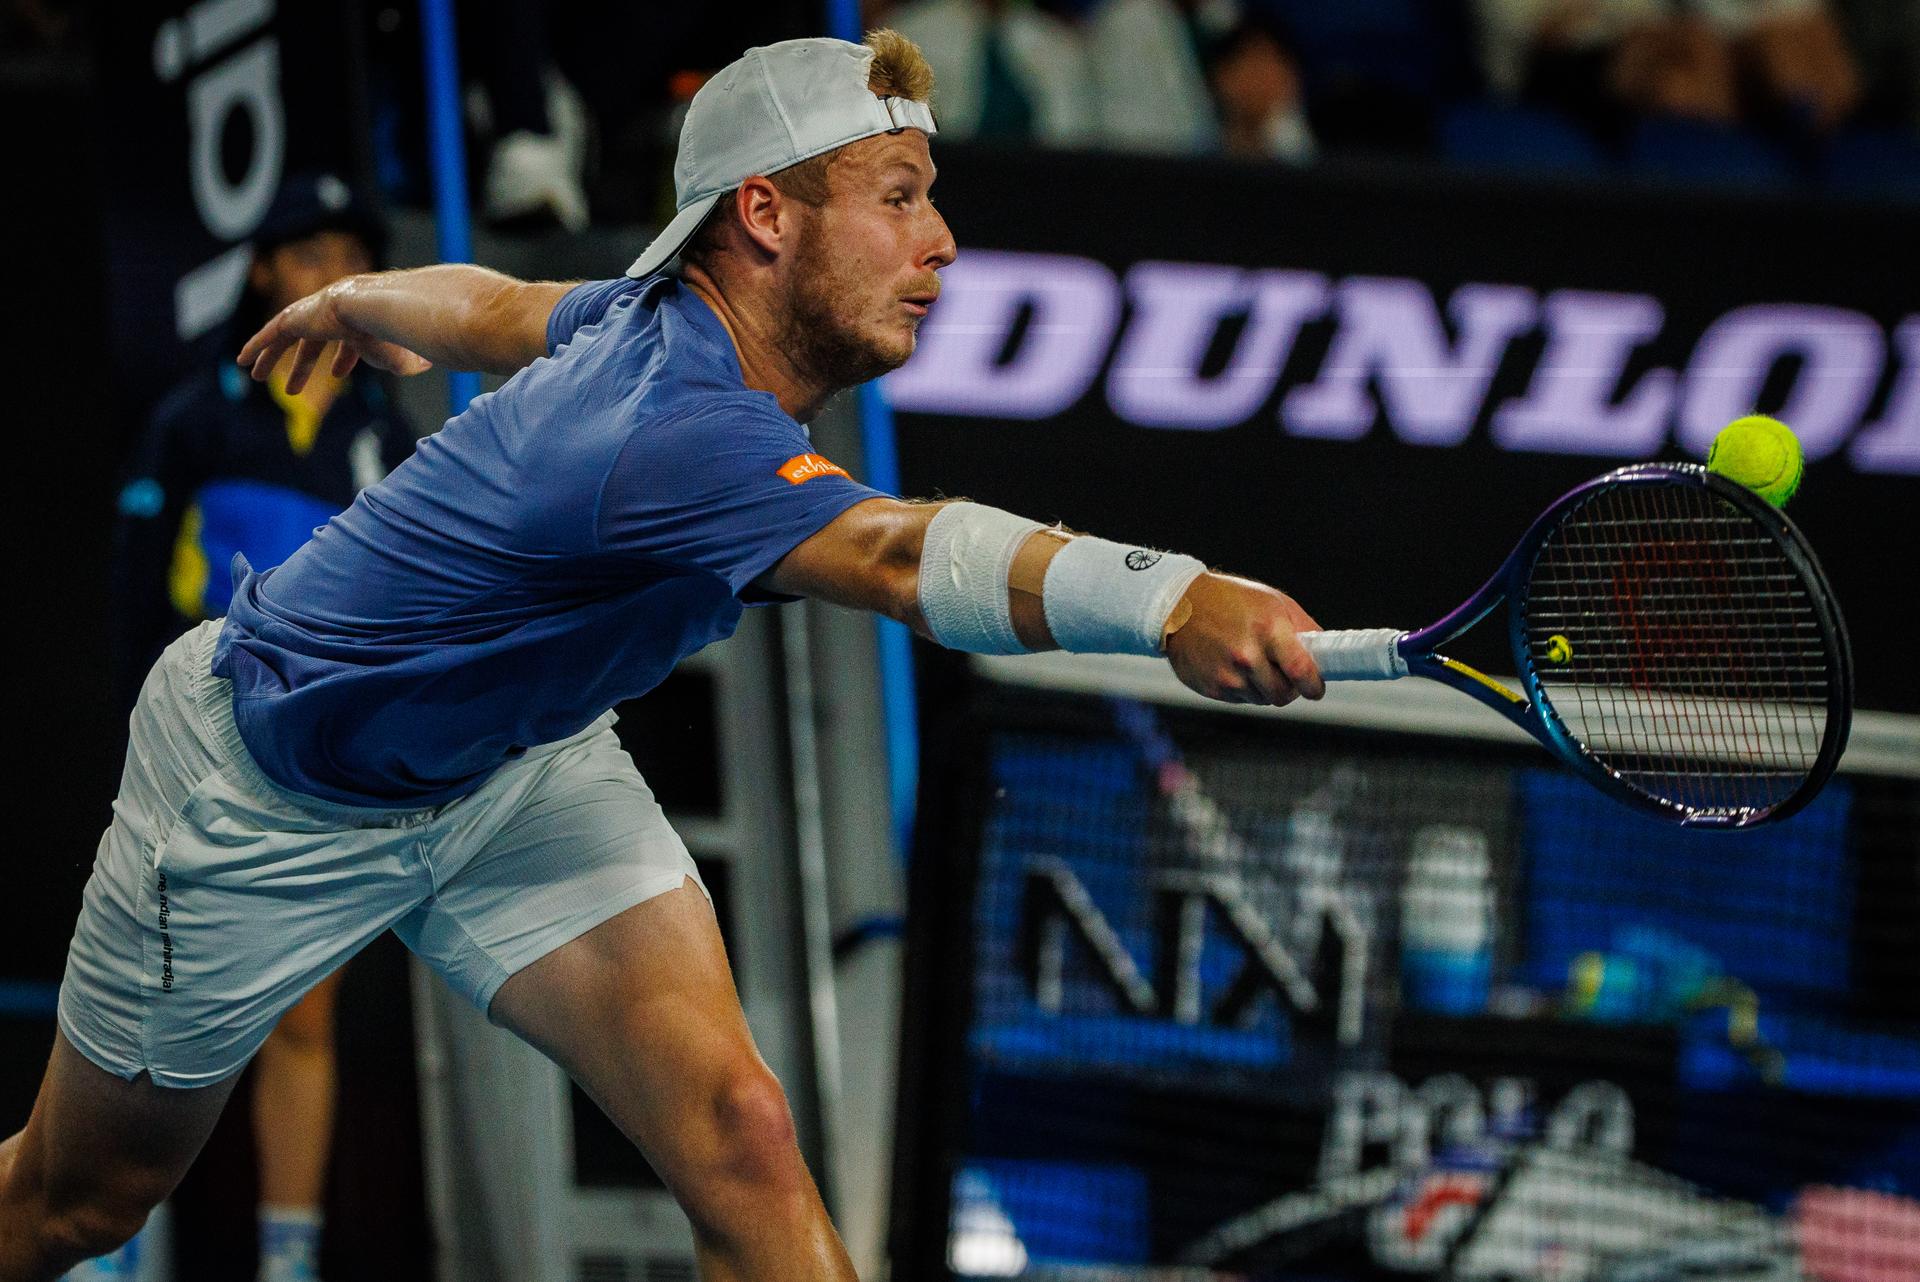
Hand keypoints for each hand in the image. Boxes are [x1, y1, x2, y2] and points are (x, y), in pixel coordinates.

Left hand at [236, 277, 432, 392]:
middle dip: (303, 364)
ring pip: (287, 337)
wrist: (379, 308)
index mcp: (361, 321)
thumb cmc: (397, 334)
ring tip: (257, 377)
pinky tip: (241, 361)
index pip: (349, 341)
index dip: (344, 358)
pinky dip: (256, 347)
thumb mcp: (402, 354)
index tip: (337, 373)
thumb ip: (405, 360)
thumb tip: (421, 364)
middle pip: (313, 341)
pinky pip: (270, 334)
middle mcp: (335, 314)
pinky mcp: (295, 318)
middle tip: (291, 387)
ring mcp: (313, 313)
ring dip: (272, 358)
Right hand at [1164, 571, 1324, 706]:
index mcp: (1267, 629)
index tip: (1316, 688)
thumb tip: (1324, 653)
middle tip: (1284, 674)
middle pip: (1283, 694)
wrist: (1178, 606)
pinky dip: (1243, 687)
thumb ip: (1303, 627)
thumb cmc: (1229, 599)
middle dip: (1290, 688)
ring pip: (1262, 699)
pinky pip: (1241, 699)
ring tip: (1252, 661)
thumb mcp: (1272, 601)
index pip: (1302, 671)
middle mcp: (1247, 655)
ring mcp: (1227, 675)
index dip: (1314, 685)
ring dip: (1264, 687)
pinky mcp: (1213, 688)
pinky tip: (1232, 665)